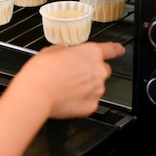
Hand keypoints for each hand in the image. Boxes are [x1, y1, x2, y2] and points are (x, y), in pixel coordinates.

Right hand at [10, 42, 125, 118]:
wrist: (35, 95)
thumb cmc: (40, 72)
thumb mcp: (50, 51)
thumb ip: (65, 51)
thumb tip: (65, 54)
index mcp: (90, 53)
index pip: (112, 49)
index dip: (116, 49)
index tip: (120, 50)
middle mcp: (98, 70)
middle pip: (102, 70)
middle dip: (91, 71)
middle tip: (73, 74)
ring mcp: (97, 90)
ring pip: (96, 87)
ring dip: (85, 86)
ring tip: (65, 88)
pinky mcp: (92, 106)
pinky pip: (90, 101)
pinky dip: (81, 100)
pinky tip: (66, 98)